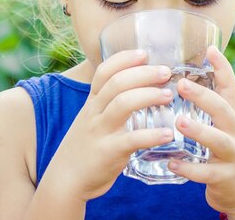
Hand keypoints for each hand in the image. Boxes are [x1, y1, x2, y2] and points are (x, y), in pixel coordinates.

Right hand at [42, 50, 174, 201]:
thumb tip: (141, 87)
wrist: (65, 181)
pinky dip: (151, 135)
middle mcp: (94, 113)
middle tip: (166, 72)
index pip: (103, 71)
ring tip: (169, 96)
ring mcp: (99, 132)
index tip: (144, 53)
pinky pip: (131, 140)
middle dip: (144, 73)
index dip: (124, 59)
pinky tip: (168, 134)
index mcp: (92, 103)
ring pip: (123, 104)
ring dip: (149, 96)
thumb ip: (110, 104)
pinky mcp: (107, 153)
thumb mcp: (92, 119)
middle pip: (117, 83)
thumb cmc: (86, 148)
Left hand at [167, 46, 234, 216]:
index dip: (223, 68)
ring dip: (199, 131)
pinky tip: (172, 163)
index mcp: (233, 116)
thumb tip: (183, 77)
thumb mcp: (225, 126)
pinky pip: (208, 173)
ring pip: (219, 141)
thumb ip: (210, 105)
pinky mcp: (227, 178)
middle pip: (224, 110)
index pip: (231, 87)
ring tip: (179, 122)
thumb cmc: (227, 151)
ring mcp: (234, 155)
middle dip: (204, 96)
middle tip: (181, 84)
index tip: (210, 49)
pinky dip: (190, 169)